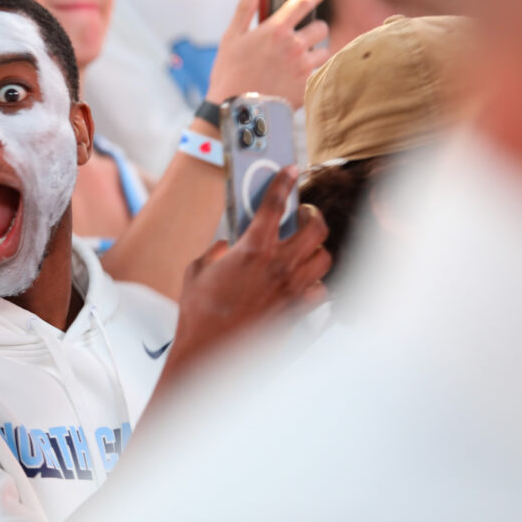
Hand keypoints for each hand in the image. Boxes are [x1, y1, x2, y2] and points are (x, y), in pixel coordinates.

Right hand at [171, 166, 330, 365]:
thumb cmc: (200, 313)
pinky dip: (315, 283)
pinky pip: (320, 290)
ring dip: (316, 249)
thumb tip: (224, 248)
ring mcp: (292, 289)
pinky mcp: (297, 311)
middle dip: (312, 215)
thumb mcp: (197, 271)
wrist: (210, 350)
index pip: (274, 205)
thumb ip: (214, 252)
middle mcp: (279, 266)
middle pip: (317, 228)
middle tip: (302, 215)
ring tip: (304, 248)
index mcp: (252, 249)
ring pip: (324, 258)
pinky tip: (301, 282)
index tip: (290, 171)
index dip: (283, 182)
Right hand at [207, 0, 330, 109]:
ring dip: (315, 53)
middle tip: (301, 37)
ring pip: (324, 52)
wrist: (235, 110)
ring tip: (299, 61)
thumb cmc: (229, 73)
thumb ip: (245, 8)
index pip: (304, 2)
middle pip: (321, 28)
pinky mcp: (306, 87)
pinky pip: (320, 74)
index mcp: (276, 30)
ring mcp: (303, 68)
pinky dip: (312, 74)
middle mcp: (294, 46)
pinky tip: (296, 79)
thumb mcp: (231, 37)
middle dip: (314, 30)